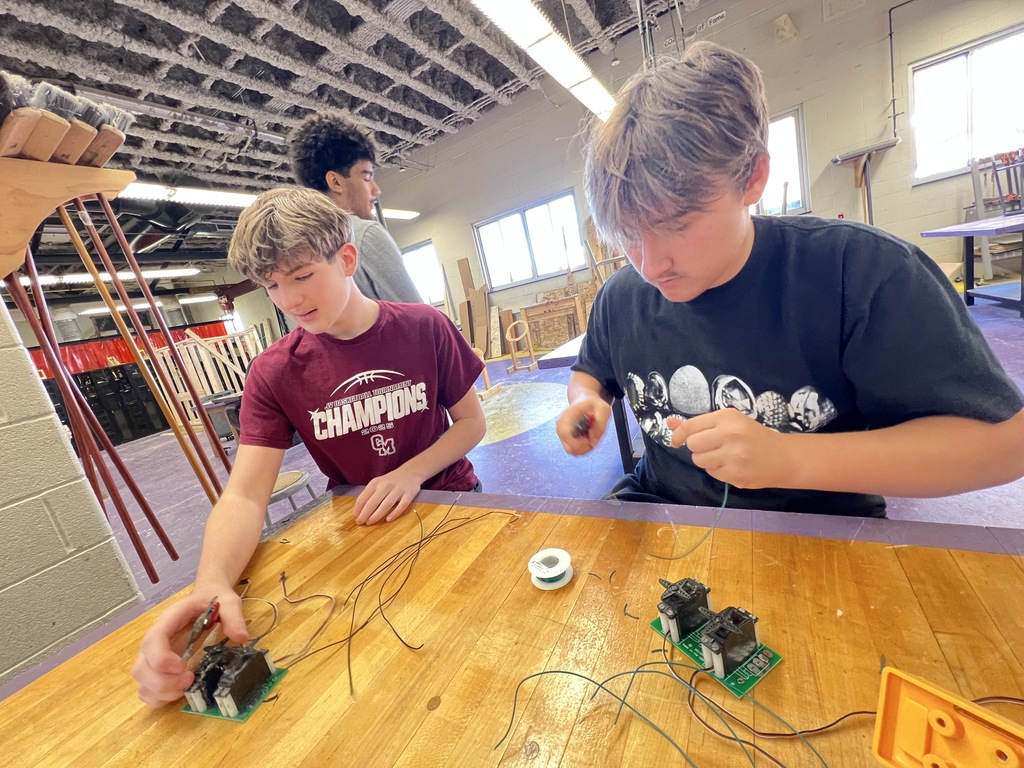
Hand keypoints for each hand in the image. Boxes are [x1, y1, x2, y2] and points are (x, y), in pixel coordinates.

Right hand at [132, 587, 247, 706]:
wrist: (206, 597)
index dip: (161, 659)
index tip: (182, 667)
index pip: (152, 641)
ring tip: (187, 687)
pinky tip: (178, 693)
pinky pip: (147, 689)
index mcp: (170, 620)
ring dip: (161, 692)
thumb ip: (234, 617)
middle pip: (142, 667)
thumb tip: (241, 637)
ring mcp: (153, 655)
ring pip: (142, 681)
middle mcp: (155, 640)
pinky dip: (158, 697)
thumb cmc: (213, 599)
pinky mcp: (157, 668)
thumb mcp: (228, 602)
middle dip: (163, 682)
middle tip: (189, 680)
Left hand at [353, 466, 421, 524]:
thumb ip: (369, 495)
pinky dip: (395, 513)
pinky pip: (402, 505)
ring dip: (376, 515)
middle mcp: (386, 485)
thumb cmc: (390, 481)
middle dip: (364, 514)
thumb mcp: (378, 484)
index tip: (355, 518)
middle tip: (360, 523)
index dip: (357, 509)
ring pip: (386, 504)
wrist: (410, 472)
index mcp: (375, 483)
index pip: (363, 497)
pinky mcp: (409, 494)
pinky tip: (388, 520)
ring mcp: (398, 490)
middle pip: (373, 502)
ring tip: (369, 523)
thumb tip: (359, 512)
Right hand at [556, 396, 610, 455]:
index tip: (589, 439)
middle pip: (569, 448)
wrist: (584, 400)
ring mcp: (563, 433)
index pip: (565, 434)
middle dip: (585, 447)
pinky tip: (588, 437)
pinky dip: (584, 447)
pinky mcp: (566, 438)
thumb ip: (600, 424)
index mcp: (567, 416)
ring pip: (572, 451)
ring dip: (585, 447)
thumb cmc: (592, 403)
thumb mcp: (603, 409)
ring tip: (591, 434)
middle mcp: (561, 426)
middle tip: (593, 436)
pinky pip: (574, 450)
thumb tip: (593, 440)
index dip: (578, 442)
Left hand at [668, 409, 793, 488]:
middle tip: (712, 446)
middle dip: (697, 447)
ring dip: (706, 459)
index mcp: (727, 417)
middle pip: (692, 444)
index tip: (676, 440)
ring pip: (699, 460)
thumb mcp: (729, 422)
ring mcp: (733, 456)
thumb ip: (699, 424)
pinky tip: (732, 465)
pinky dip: (717, 470)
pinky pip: (711, 472)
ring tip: (723, 456)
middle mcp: (730, 434)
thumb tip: (670, 422)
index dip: (679, 434)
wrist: (782, 457)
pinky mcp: (735, 475)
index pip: (691, 426)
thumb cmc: (752, 436)